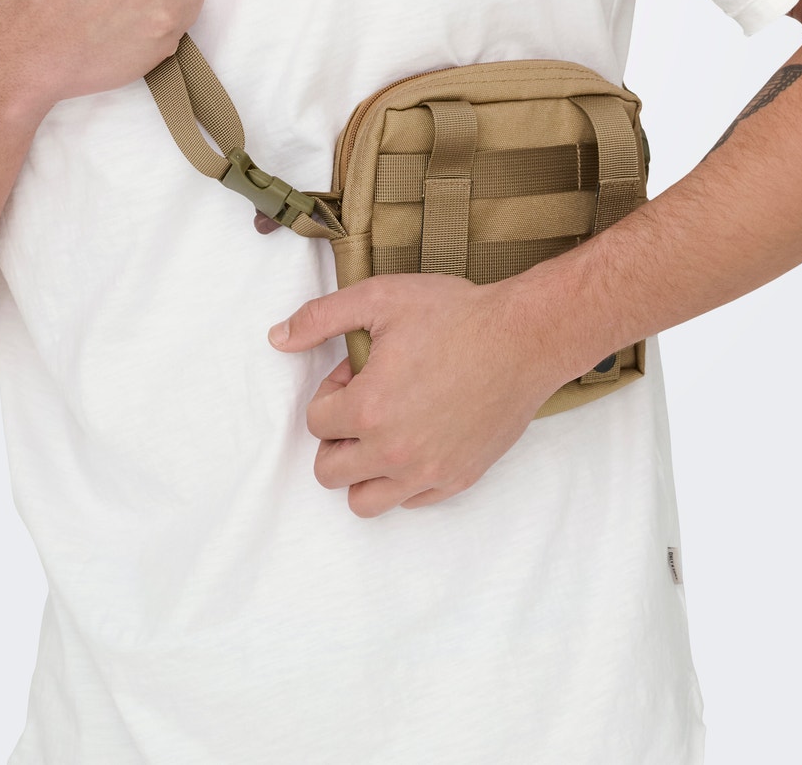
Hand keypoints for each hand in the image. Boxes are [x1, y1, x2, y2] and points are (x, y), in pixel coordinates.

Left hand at [268, 274, 564, 516]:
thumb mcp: (380, 298)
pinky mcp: (458, 479)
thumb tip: (277, 337)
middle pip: (329, 471)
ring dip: (362, 469)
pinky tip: (416, 440)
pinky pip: (410, 502)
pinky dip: (402, 480)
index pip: (315, 423)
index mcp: (369, 410)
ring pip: (364, 501)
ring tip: (383, 430)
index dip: (331, 391)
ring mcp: (428, 472)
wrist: (525, 338)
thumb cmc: (456, 315)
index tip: (357, 371)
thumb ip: (320, 317)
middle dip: (336, 436)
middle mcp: (394, 453)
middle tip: (366, 402)